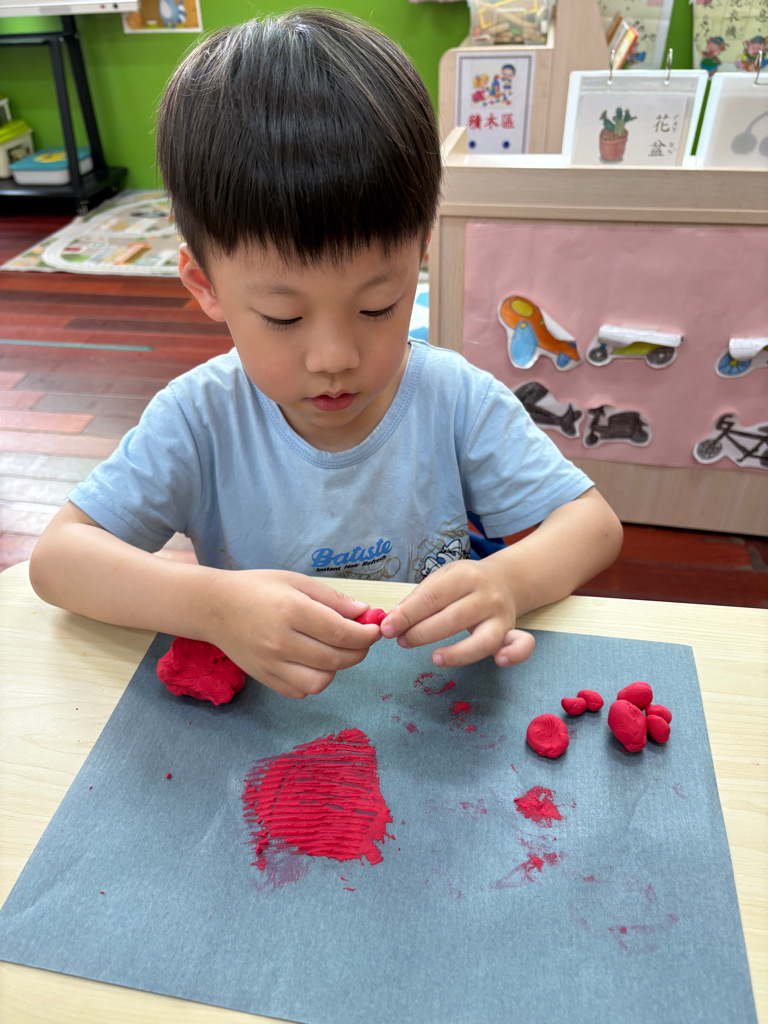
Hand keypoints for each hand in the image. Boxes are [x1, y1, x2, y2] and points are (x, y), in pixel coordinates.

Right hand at [206, 570, 380, 698]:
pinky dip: (315, 680)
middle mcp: (281, 641)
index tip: (375, 630)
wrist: (214, 607)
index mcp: (291, 611)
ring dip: (337, 669)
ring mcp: (271, 663)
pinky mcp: (264, 678)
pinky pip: (300, 691)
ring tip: (335, 651)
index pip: (340, 632)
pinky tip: (313, 662)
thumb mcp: (295, 581)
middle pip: (335, 659)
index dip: (365, 635)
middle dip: (359, 651)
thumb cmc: (257, 588)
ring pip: (321, 681)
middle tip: (362, 640)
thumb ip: (332, 598)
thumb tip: (364, 613)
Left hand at [380, 558, 534, 667]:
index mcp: (464, 576)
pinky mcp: (512, 631)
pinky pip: (521, 645)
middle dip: (422, 633)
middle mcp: (486, 595)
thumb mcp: (441, 579)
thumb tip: (393, 621)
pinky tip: (499, 662)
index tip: (386, 629)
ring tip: (434, 658)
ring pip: (483, 639)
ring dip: (458, 653)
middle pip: (452, 618)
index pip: (431, 598)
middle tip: (402, 641)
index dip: (406, 615)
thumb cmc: (464, 583)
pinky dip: (515, 654)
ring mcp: (501, 615)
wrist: (505, 578)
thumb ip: (419, 598)